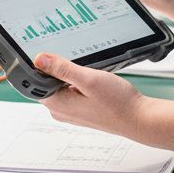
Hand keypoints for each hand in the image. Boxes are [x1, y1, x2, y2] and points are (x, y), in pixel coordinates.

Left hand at [35, 53, 149, 139]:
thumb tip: (39, 59)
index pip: (34, 82)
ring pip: (60, 86)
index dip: (39, 66)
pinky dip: (77, 82)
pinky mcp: (81, 110)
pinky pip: (71, 91)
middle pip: (46, 83)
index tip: (49, 54)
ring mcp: (71, 112)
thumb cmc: (117, 103)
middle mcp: (61, 111)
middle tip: (71, 58)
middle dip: (55, 69)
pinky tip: (90, 77)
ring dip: (68, 75)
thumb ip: (62, 69)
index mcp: (57, 105)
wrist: (139, 118)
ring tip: (84, 69)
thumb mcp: (88, 79)